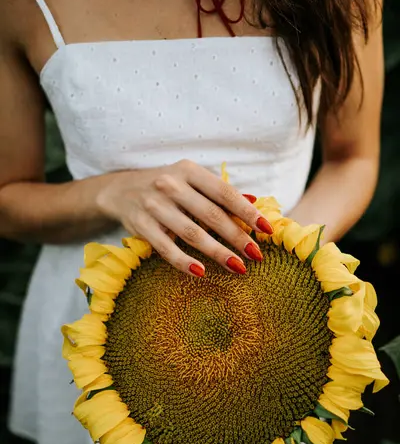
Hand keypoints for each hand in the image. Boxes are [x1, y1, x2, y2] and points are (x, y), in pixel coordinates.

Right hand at [96, 159, 272, 275]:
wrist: (120, 190)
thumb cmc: (165, 187)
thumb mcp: (191, 181)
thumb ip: (219, 192)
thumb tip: (255, 200)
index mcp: (188, 170)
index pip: (224, 192)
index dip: (247, 211)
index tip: (266, 229)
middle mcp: (171, 185)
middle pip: (211, 215)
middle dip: (237, 237)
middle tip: (257, 255)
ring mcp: (154, 205)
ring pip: (191, 233)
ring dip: (217, 252)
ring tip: (238, 267)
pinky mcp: (140, 225)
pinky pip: (166, 248)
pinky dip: (184, 261)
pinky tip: (201, 272)